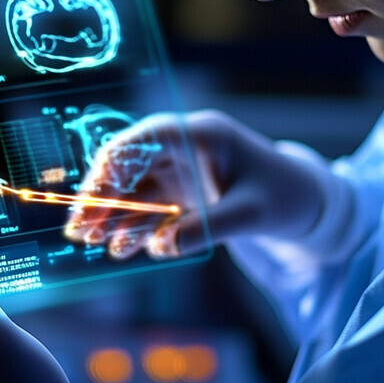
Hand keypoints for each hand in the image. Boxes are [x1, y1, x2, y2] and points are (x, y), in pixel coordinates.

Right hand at [64, 109, 325, 259]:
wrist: (305, 203)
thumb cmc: (283, 197)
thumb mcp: (250, 214)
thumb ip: (208, 229)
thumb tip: (162, 247)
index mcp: (201, 135)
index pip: (145, 139)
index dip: (114, 165)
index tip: (92, 196)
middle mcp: (184, 148)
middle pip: (131, 165)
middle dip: (103, 195)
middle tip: (77, 227)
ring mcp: (181, 171)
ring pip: (135, 189)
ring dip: (112, 214)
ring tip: (89, 241)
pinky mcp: (183, 194)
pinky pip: (150, 208)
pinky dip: (134, 226)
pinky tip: (120, 247)